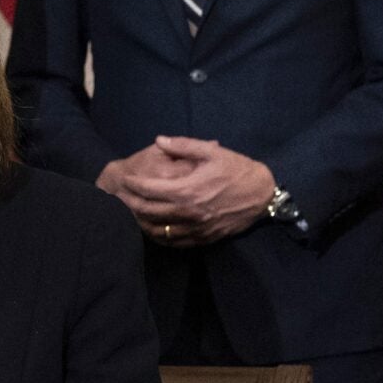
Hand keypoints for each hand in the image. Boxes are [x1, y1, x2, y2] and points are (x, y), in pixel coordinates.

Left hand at [112, 136, 273, 245]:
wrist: (262, 195)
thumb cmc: (237, 170)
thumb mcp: (212, 152)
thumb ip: (183, 146)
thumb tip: (159, 140)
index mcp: (187, 190)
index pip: (149, 189)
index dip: (133, 184)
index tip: (125, 179)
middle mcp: (187, 212)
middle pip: (148, 212)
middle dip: (131, 203)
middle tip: (121, 196)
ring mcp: (195, 228)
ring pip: (158, 230)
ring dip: (141, 222)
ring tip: (132, 213)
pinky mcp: (202, 238)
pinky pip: (173, 242)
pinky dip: (159, 236)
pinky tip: (153, 229)